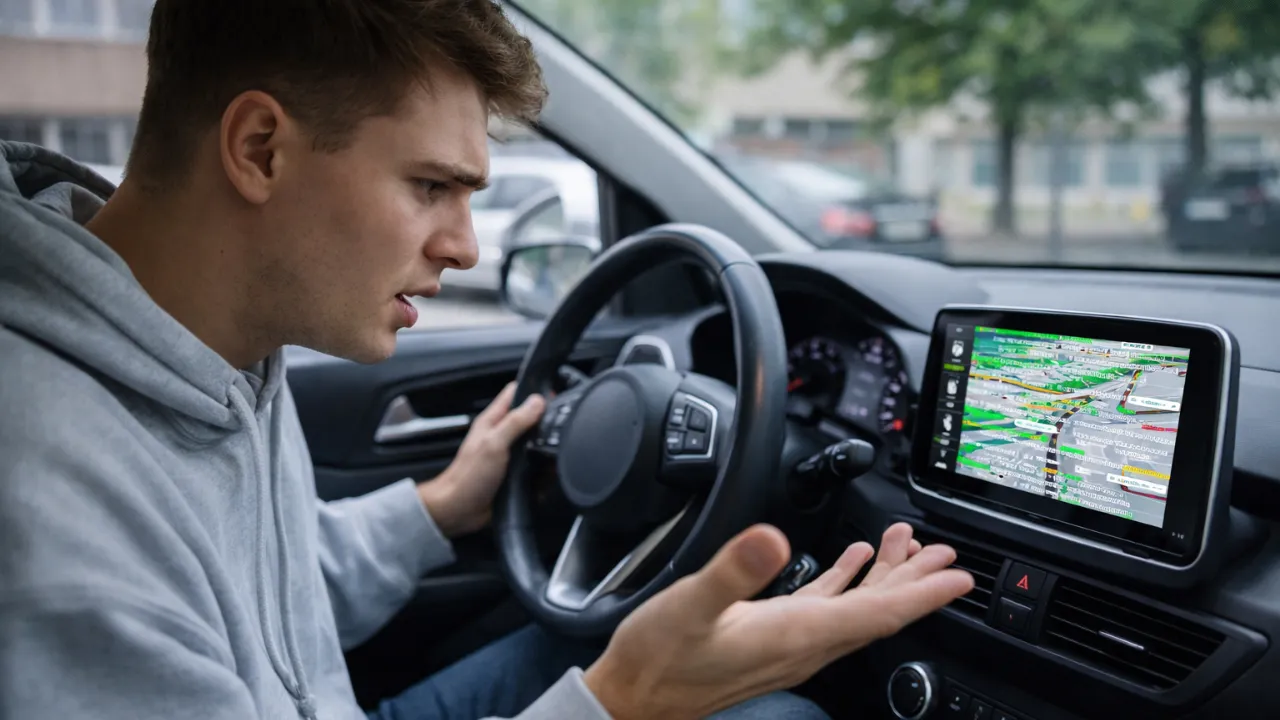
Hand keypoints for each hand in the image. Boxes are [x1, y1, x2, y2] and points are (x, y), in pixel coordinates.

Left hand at [418, 383, 544, 536]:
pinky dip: (543, 468)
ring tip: (558, 451)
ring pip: (535, 442)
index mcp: (493, 420)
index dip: (534, 391)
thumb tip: (537, 401)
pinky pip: (535, 465)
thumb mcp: (494, 444)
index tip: (553, 396)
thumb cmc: (469, 477)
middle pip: (529, 418)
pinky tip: (549, 472)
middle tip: (561, 426)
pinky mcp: (515, 473)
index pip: (515, 393)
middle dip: (545, 421)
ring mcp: (509, 454)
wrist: (459, 510)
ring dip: (546, 447)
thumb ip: (515, 422)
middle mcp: (502, 434)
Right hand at [583, 522, 971, 719]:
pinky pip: (827, 609)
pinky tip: (853, 562)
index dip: (924, 593)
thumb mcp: (690, 608)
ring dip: (886, 578)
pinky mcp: (772, 638)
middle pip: (879, 612)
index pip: (878, 614)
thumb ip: (733, 571)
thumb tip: (771, 537)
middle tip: (946, 553)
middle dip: (916, 581)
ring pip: (857, 610)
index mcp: (796, 635)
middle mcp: (803, 644)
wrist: (633, 699)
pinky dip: (847, 582)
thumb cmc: (657, 661)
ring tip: (906, 546)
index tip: (961, 577)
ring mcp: (790, 643)